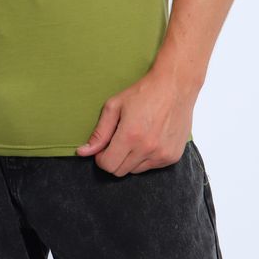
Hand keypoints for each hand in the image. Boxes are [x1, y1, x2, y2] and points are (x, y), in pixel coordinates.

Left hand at [75, 68, 196, 175]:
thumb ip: (99, 133)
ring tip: (136, 138)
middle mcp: (147, 148)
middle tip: (118, 141)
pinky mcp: (173, 157)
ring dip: (130, 159)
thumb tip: (83, 152)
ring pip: (135, 171)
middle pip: (120, 171)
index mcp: (130, 135)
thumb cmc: (143, 93)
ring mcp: (162, 154)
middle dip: (114, 159)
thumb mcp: (114, 106)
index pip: (108, 165)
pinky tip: (149, 139)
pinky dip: (146, 158)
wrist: (175, 86)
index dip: (101, 158)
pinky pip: (151, 167)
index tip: (104, 147)